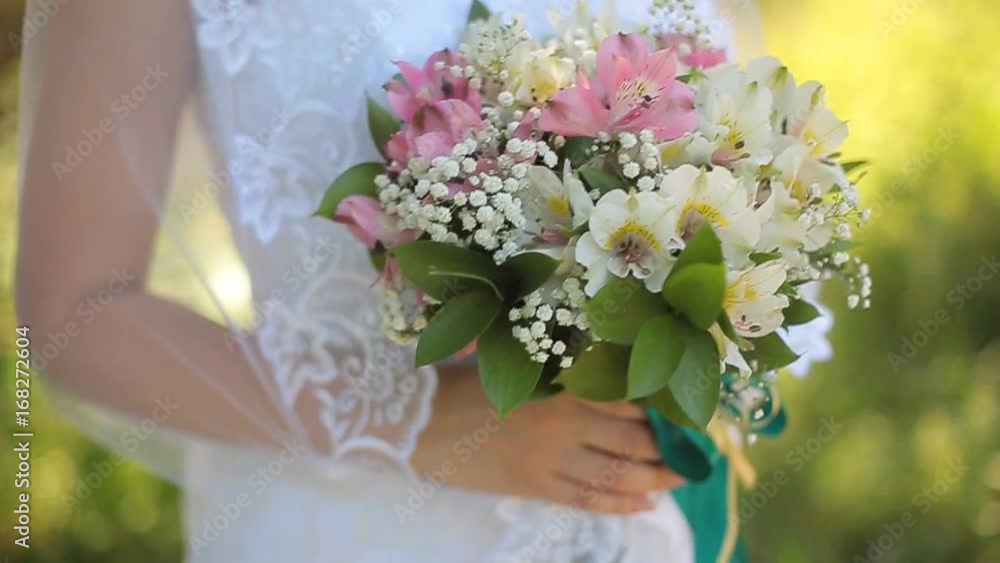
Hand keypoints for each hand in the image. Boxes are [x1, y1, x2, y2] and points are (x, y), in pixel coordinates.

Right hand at [412, 364, 683, 513]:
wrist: (417, 423)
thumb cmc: (463, 383)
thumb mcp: (516, 366)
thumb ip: (561, 372)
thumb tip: (605, 375)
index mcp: (561, 389)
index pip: (628, 403)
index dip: (662, 411)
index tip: (687, 412)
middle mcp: (565, 426)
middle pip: (632, 442)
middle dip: (669, 448)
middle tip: (696, 450)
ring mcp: (551, 461)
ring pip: (617, 475)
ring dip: (655, 478)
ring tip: (680, 478)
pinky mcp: (535, 486)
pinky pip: (587, 500)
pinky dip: (619, 504)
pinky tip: (644, 505)